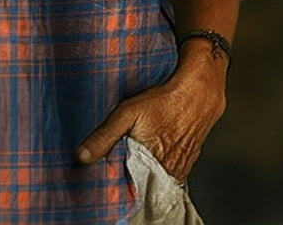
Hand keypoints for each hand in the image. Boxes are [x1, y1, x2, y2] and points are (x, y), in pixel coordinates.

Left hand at [74, 38, 228, 182]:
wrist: (199, 93)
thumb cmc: (163, 101)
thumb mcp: (127, 113)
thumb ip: (105, 136)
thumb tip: (83, 156)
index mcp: (152, 165)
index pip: (129, 188)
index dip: (116, 182)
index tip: (106, 176)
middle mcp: (169, 172)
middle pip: (142, 184)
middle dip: (128, 177)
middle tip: (119, 162)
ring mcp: (180, 169)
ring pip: (156, 179)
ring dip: (143, 172)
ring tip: (134, 157)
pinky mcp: (187, 162)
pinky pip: (168, 173)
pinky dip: (157, 168)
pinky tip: (151, 154)